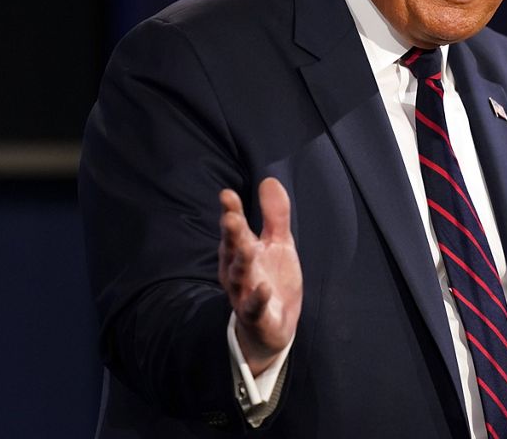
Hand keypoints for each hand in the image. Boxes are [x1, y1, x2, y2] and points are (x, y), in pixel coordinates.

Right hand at [219, 177, 302, 374]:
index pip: (234, 229)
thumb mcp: (279, 243)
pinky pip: (254, 307)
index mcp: (240, 251)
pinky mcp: (256, 316)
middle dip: (231, 235)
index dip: (231, 212)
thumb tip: (269, 179)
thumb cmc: (271, 278)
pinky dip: (257, 298)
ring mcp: (244, 294)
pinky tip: (264, 288)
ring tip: (248, 248)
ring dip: (242, 264)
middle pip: (233, 250)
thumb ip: (275, 215)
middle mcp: (237, 271)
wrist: (272, 326)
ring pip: (239, 277)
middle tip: (231, 218)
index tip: (227, 194)